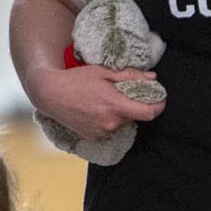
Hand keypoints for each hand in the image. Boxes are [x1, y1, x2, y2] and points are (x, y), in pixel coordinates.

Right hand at [29, 64, 164, 141]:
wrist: (51, 95)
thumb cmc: (77, 80)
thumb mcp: (104, 72)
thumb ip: (130, 76)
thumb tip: (153, 78)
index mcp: (116, 105)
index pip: (149, 113)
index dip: (158, 106)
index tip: (160, 98)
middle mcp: (112, 122)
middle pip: (135, 116)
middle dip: (133, 105)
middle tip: (120, 93)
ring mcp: (103, 132)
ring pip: (122, 123)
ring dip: (120, 113)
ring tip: (104, 100)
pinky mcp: (95, 138)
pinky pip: (110, 129)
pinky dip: (109, 120)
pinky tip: (95, 110)